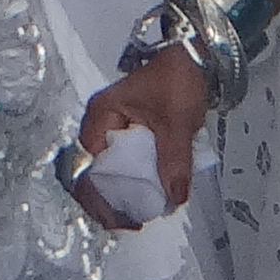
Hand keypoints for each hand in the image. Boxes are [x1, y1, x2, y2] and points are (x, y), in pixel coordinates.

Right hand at [69, 38, 210, 227]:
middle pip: (89, 173)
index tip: (120, 218)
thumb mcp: (176, 121)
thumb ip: (174, 160)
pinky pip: (121, 165)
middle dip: (105, 202)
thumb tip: (174, 198)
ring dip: (118, 196)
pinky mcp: (127, 135)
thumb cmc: (178, 80)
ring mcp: (111, 130)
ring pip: (104, 172)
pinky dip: (131, 184)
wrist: (194, 55)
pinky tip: (144, 198)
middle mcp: (98, 125)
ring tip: (136, 216)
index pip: (85, 166)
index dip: (98, 197)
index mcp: (99, 117)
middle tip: (130, 223)